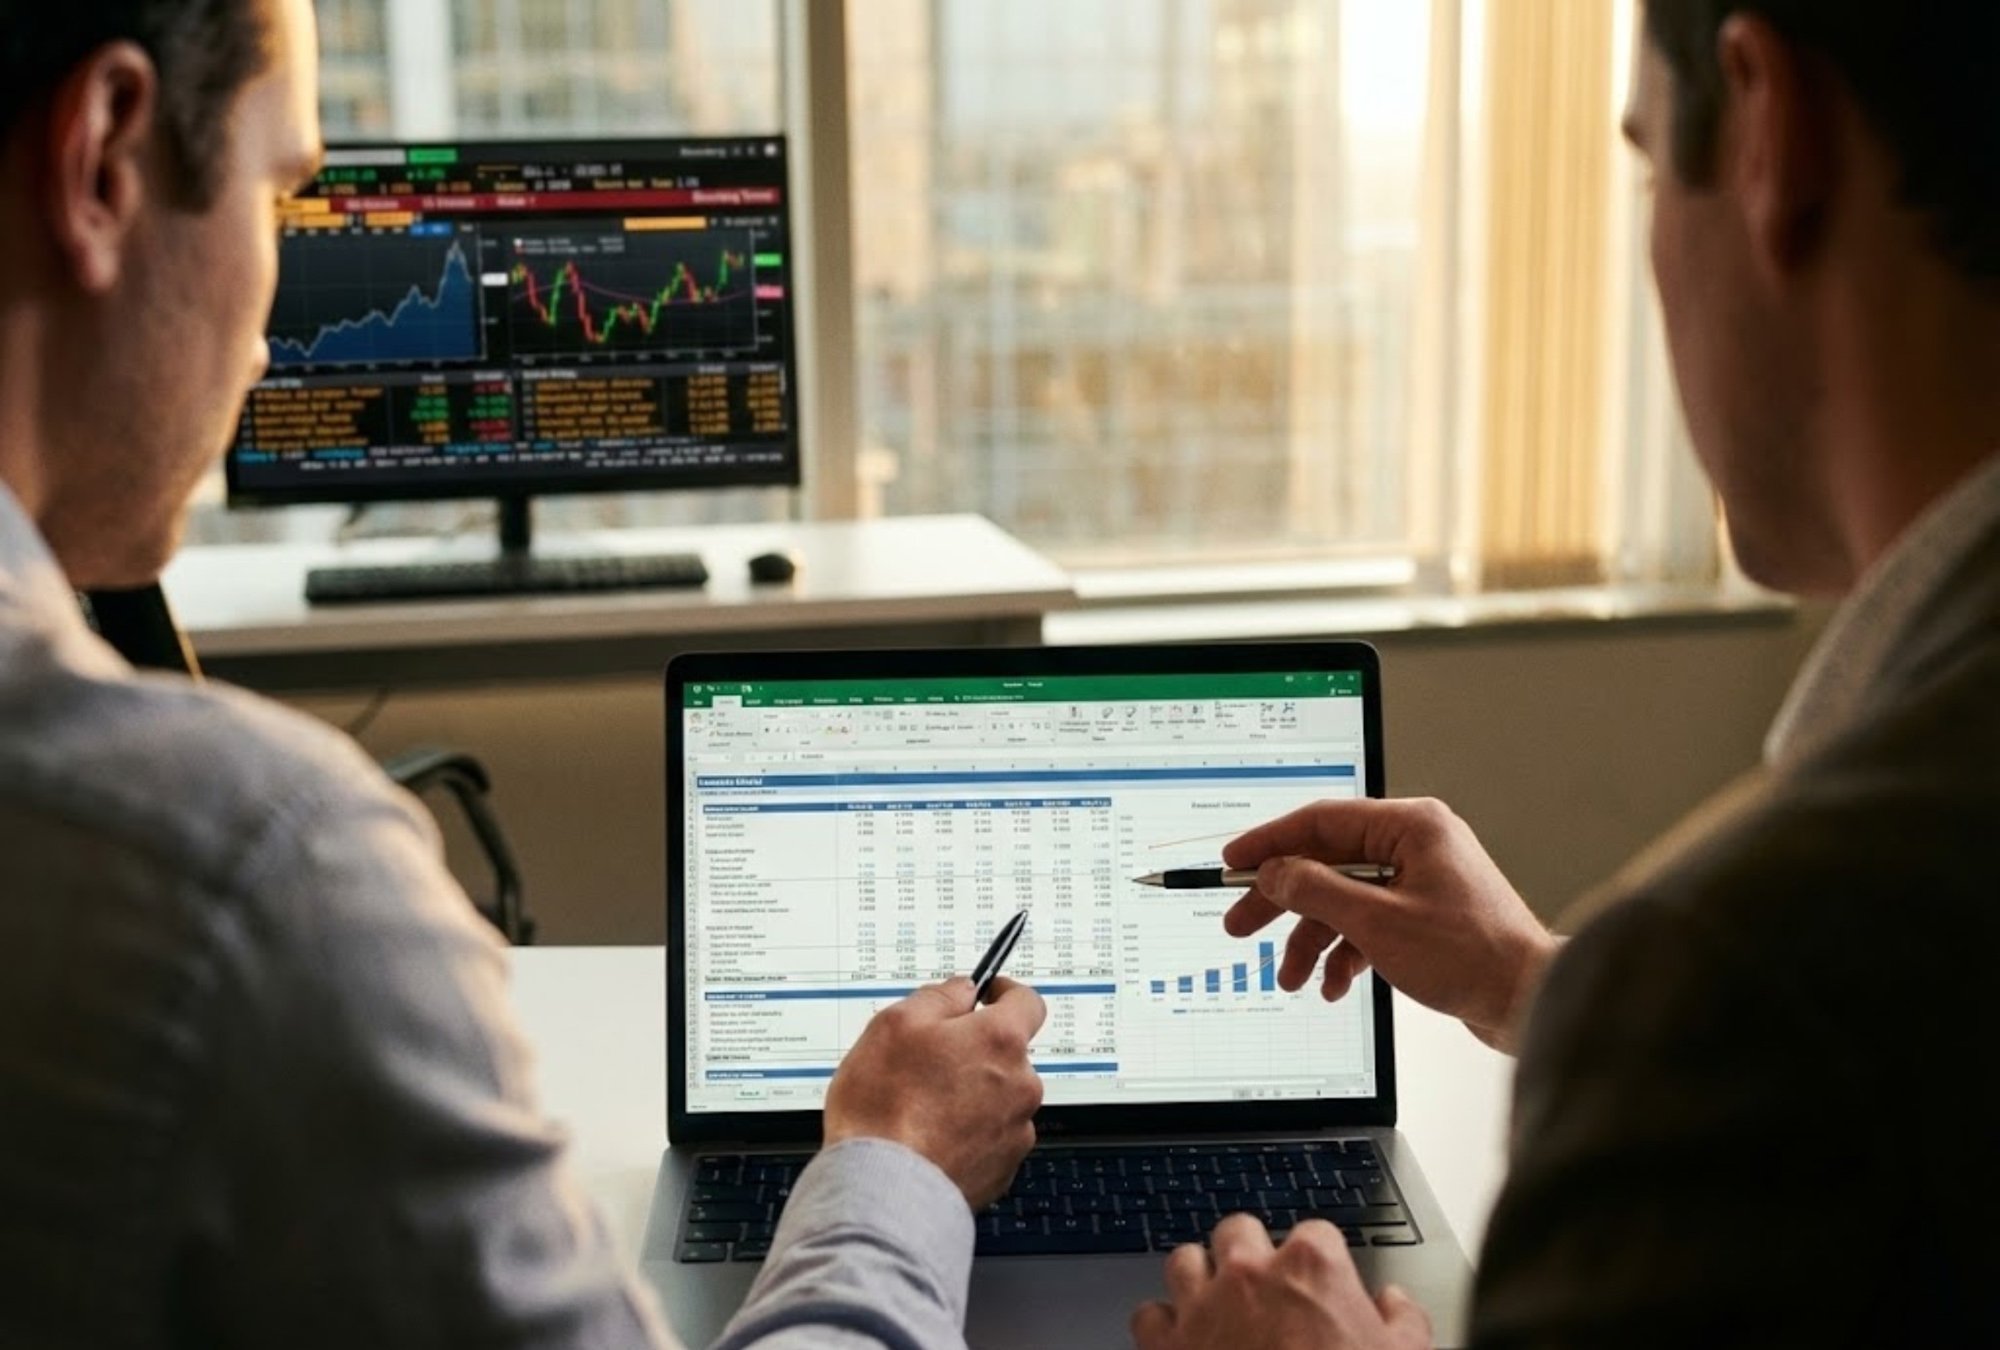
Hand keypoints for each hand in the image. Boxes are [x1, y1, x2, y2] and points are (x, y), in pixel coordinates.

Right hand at [823, 976, 1046, 1205]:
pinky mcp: (1003, 1169)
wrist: (883, 1189)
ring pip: (1000, 1097)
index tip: (988, 994)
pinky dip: (968, 1133)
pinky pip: (991, 1137)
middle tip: (929, 1061)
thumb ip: (939, 996)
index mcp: (1001, 1041)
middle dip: (976, 1051)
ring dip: (972, 1094)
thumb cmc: (884, 1108)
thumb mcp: (895, 1023)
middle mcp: (1021, 1085)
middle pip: (1008, 1053)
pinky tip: (930, 1138)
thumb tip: (962, 991)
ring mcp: (1015, 1131)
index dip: (1004, 993)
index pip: (1027, 1001)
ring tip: (922, 1108)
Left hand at [1131, 1217, 1430, 1349]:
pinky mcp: (1166, 1345)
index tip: (1321, 1282)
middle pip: (1238, 1232)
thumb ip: (1403, 1323)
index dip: (1318, 1259)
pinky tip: (1180, 1340)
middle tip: (1262, 1286)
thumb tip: (1395, 1305)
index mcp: (1312, 1267)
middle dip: (1248, 1253)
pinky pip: (1149, 1315)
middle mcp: (1250, 1274)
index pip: (1315, 1233)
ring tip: (1215, 1302)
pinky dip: (1162, 1325)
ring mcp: (1203, 1306)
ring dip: (1199, 1278)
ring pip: (1185, 1261)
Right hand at [1223, 798, 1557, 1051]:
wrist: (1529, 1001)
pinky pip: (1366, 924)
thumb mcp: (1377, 922)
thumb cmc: (1475, 956)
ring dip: (1312, 940)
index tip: (1233, 862)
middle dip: (1283, 900)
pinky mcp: (1423, 917)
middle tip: (1242, 923)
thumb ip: (1316, 890)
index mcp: (1411, 827)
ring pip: (1343, 900)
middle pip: (1326, 863)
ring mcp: (1419, 882)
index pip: (1321, 821)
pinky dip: (1345, 953)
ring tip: (1292, 975)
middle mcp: (1415, 846)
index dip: (1269, 842)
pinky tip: (1334, 984)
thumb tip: (1275, 872)